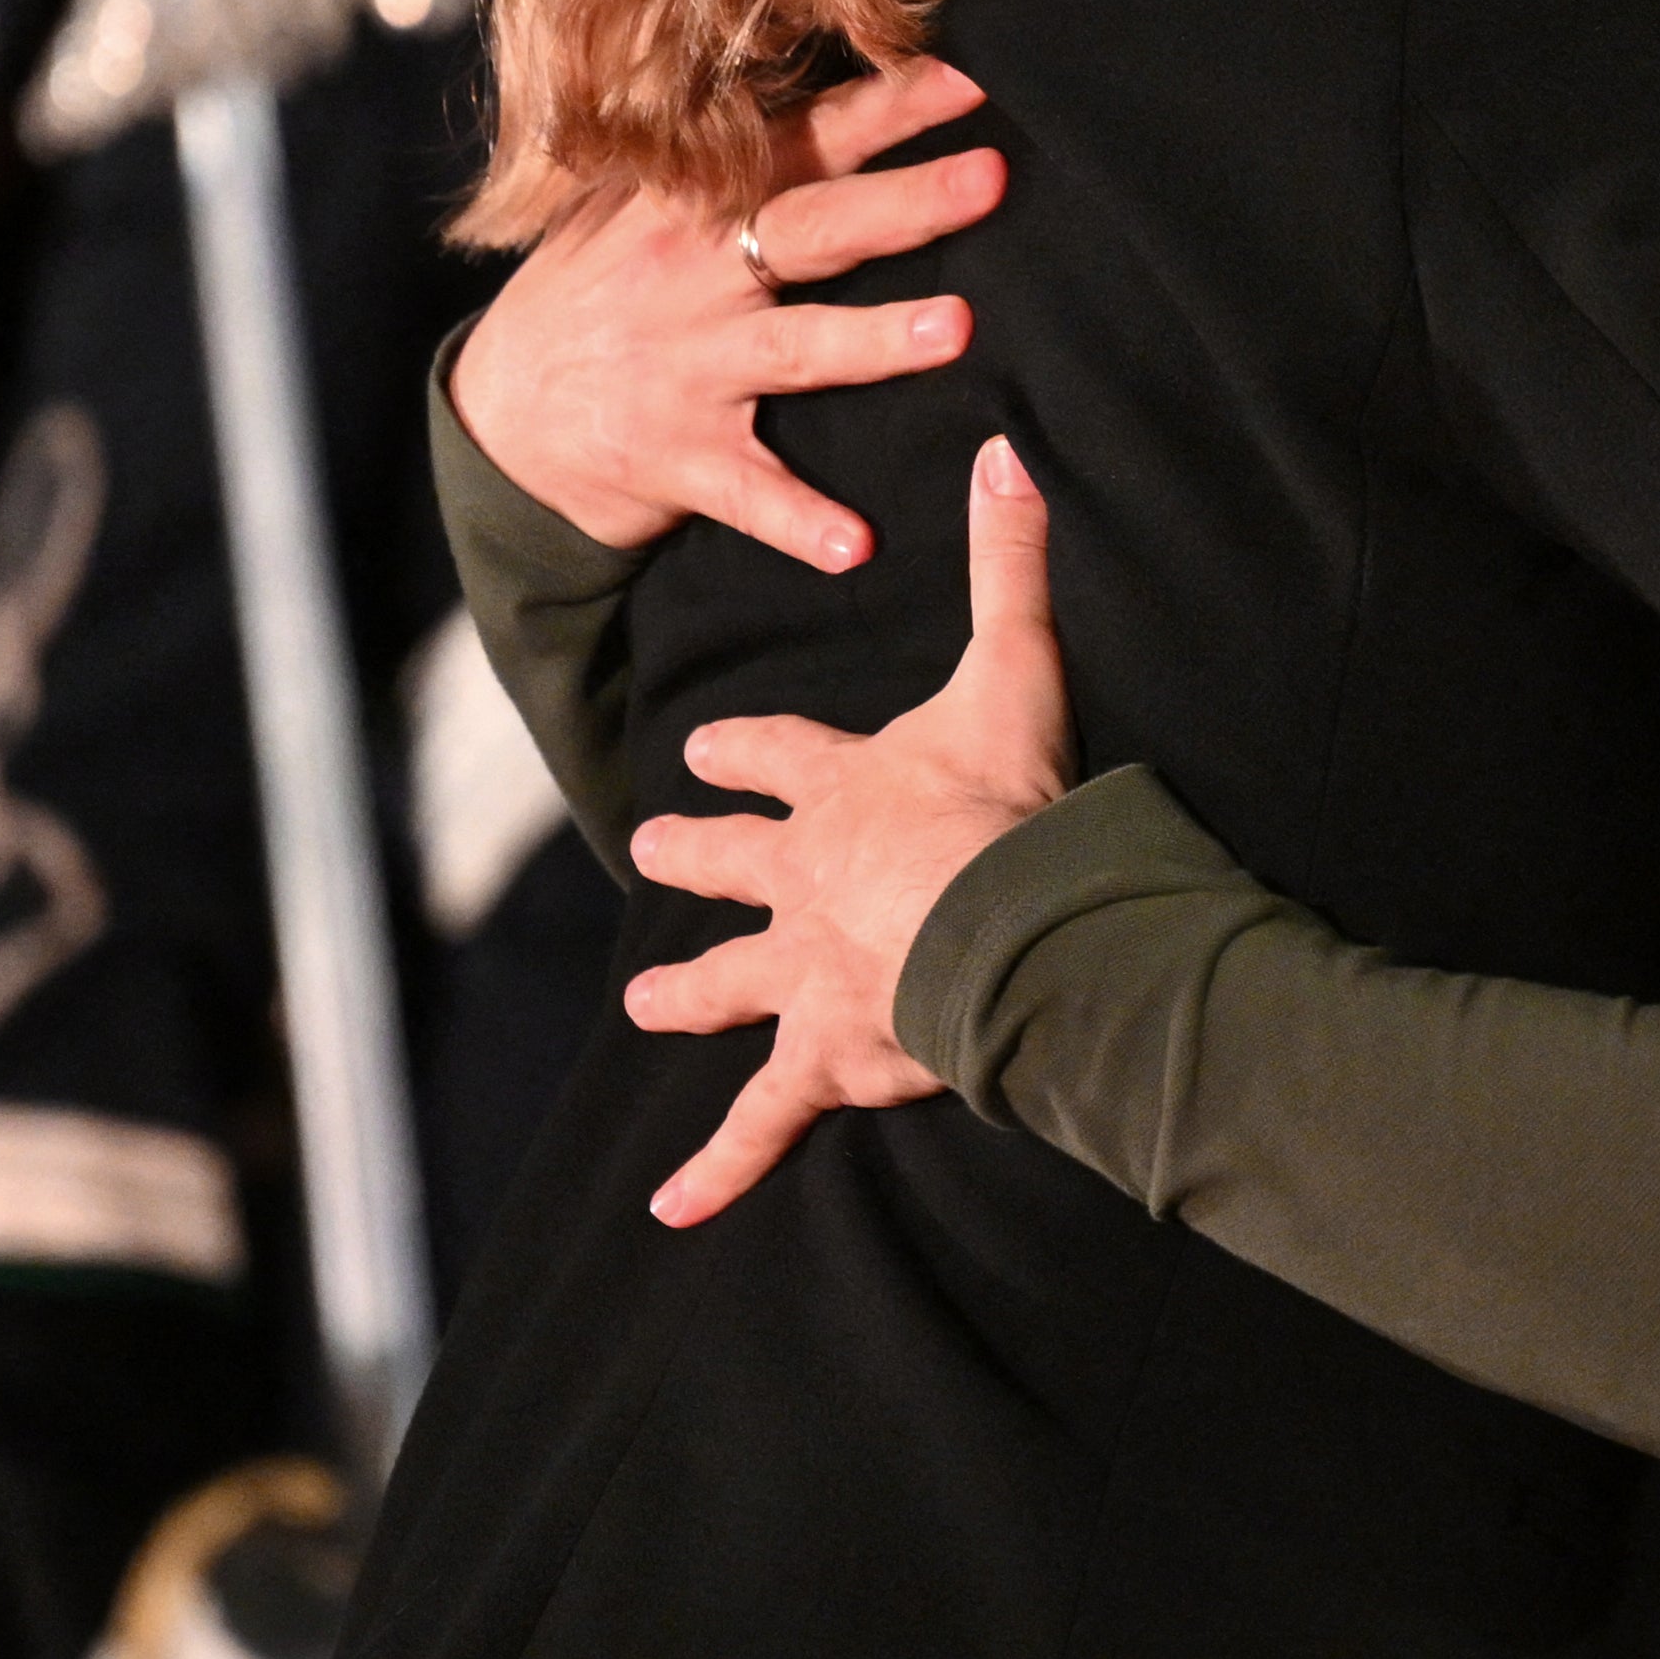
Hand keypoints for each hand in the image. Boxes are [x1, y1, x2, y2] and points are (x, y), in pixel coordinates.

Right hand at [447, 58, 1004, 560]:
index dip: (885, 108)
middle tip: (993, 177)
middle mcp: (697, 277)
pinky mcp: (679, 457)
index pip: (805, 140)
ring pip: (796, 348)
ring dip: (872, 340)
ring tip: (954, 331)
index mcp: (696, 205)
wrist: (495, 421)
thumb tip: (801, 84)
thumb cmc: (587, 299)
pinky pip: (750, 492)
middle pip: (814, 228)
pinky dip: (799, 519)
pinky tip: (855, 545)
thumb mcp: (628, 210)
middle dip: (904, 203)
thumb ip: (710, 157)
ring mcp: (690, 369)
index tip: (969, 78)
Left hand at [621, 435, 1077, 1225]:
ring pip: (729, 981)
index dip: (743, 750)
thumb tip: (1008, 450)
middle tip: (652, 850)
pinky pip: (761, 1121)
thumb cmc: (1006, 798)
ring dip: (688, 992)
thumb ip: (1009, 559)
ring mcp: (802, 971)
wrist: (1001, 919)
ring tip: (648, 1004)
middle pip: (730, 862)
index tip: (706, 745)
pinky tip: (674, 1208)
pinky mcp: (822, 1054)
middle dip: (692, 855)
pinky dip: (719, 1166)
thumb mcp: (1011, 665)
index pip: (774, 755)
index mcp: (838, 787)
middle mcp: (799, 878)